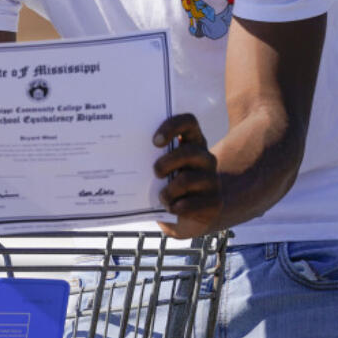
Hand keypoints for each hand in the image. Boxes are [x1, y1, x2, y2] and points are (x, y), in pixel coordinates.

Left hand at [153, 113, 220, 238]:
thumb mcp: (161, 169)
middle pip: (189, 152)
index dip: (172, 127)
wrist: (190, 216)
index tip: (155, 141)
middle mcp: (205, 158)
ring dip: (168, 191)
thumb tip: (122, 156)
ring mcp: (212, 180)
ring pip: (187, 179)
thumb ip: (150, 158)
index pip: (188, 122)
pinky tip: (172, 209)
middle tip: (155, 173)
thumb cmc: (168, 185)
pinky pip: (192, 204)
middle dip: (166, 163)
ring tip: (161, 197)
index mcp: (192, 142)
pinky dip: (177, 208)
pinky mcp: (215, 202)